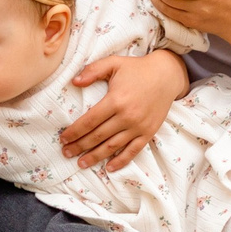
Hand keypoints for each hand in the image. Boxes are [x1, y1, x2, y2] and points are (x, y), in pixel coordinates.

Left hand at [61, 47, 188, 170]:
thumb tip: (74, 82)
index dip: (75, 131)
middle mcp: (127, 116)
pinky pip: (133, 151)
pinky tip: (109, 168)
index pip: (90, 121)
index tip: (63, 138)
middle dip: (80, 146)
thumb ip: (93, 71)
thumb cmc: (137, 69)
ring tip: (81, 163)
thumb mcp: (114, 63)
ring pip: (112, 147)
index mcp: (116, 100)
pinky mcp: (148, 133)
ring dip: (95, 157)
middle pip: (98, 136)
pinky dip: (120, 161)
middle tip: (66, 153)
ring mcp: (138, 127)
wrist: (167, 75)